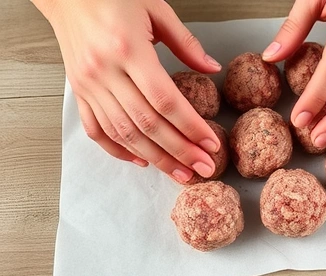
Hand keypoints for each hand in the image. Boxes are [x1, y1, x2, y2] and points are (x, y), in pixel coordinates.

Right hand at [33, 0, 221, 182]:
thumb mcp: (155, 9)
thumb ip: (186, 43)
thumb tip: (212, 68)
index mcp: (128, 49)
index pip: (165, 100)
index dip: (191, 127)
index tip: (211, 144)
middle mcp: (105, 71)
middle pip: (147, 124)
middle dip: (179, 151)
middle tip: (204, 168)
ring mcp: (88, 84)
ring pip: (123, 133)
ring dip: (155, 157)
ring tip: (180, 173)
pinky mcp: (78, 91)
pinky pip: (96, 129)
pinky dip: (118, 149)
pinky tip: (141, 160)